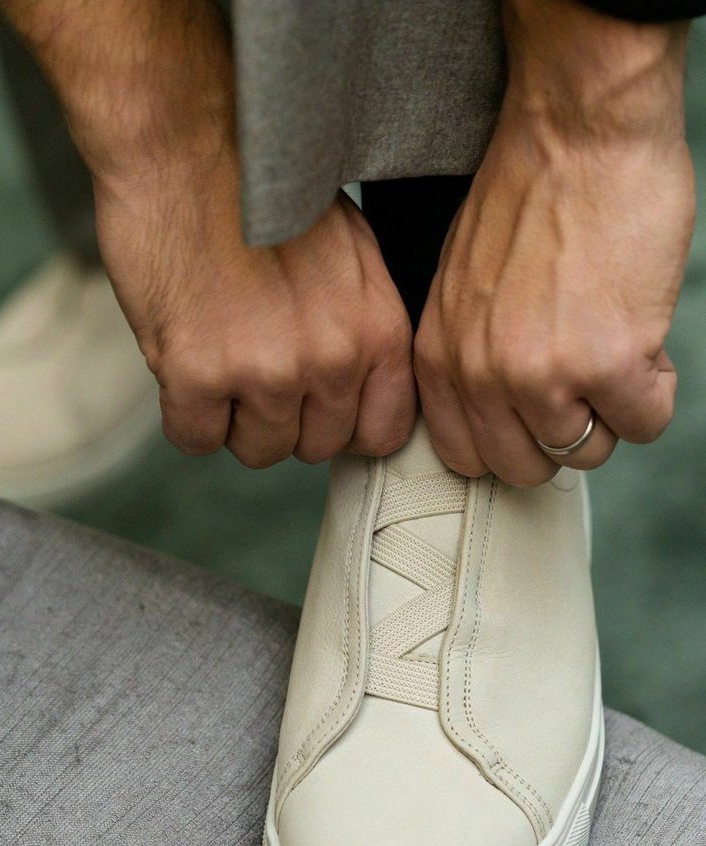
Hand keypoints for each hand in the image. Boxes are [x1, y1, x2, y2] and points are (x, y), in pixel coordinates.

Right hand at [0, 0, 415, 466]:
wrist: (187, 141)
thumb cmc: (264, 189)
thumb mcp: (351, 255)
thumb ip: (362, 329)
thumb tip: (358, 388)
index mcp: (377, 330)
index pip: (382, 434)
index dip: (344, 427)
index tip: (317, 408)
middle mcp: (332, 359)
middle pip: (314, 448)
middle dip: (285, 418)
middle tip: (254, 364)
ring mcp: (265, 371)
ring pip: (257, 450)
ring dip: (234, 418)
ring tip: (219, 356)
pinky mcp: (197, 374)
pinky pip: (195, 439)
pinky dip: (186, 414)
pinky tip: (184, 366)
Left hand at [414, 0, 695, 486]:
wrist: (579, 128)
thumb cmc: (528, 192)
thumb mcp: (462, 287)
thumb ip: (470, 356)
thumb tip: (501, 409)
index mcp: (440, 359)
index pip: (468, 458)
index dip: (513, 439)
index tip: (538, 409)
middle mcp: (481, 377)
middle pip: (526, 468)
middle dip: (562, 433)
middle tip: (583, 381)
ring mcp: (542, 376)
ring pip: (586, 453)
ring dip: (609, 411)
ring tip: (613, 348)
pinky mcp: (607, 363)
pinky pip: (642, 424)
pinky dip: (653, 391)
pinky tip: (643, 341)